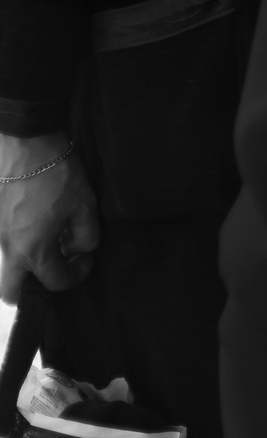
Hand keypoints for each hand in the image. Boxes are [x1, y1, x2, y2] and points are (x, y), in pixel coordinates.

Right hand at [0, 133, 100, 301]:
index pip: (55, 283)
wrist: (27, 145)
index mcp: (32, 252)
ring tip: (53, 244)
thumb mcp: (85, 207)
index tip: (87, 256)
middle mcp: (8, 249)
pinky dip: (22, 247)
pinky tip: (42, 228)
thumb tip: (78, 249)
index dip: (77, 275)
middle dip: (33, 290)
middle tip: (57, 268)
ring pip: (7, 268)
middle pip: (11, 292)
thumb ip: (86, 238)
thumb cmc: (57, 176)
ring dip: (29, 266)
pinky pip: (6, 246)